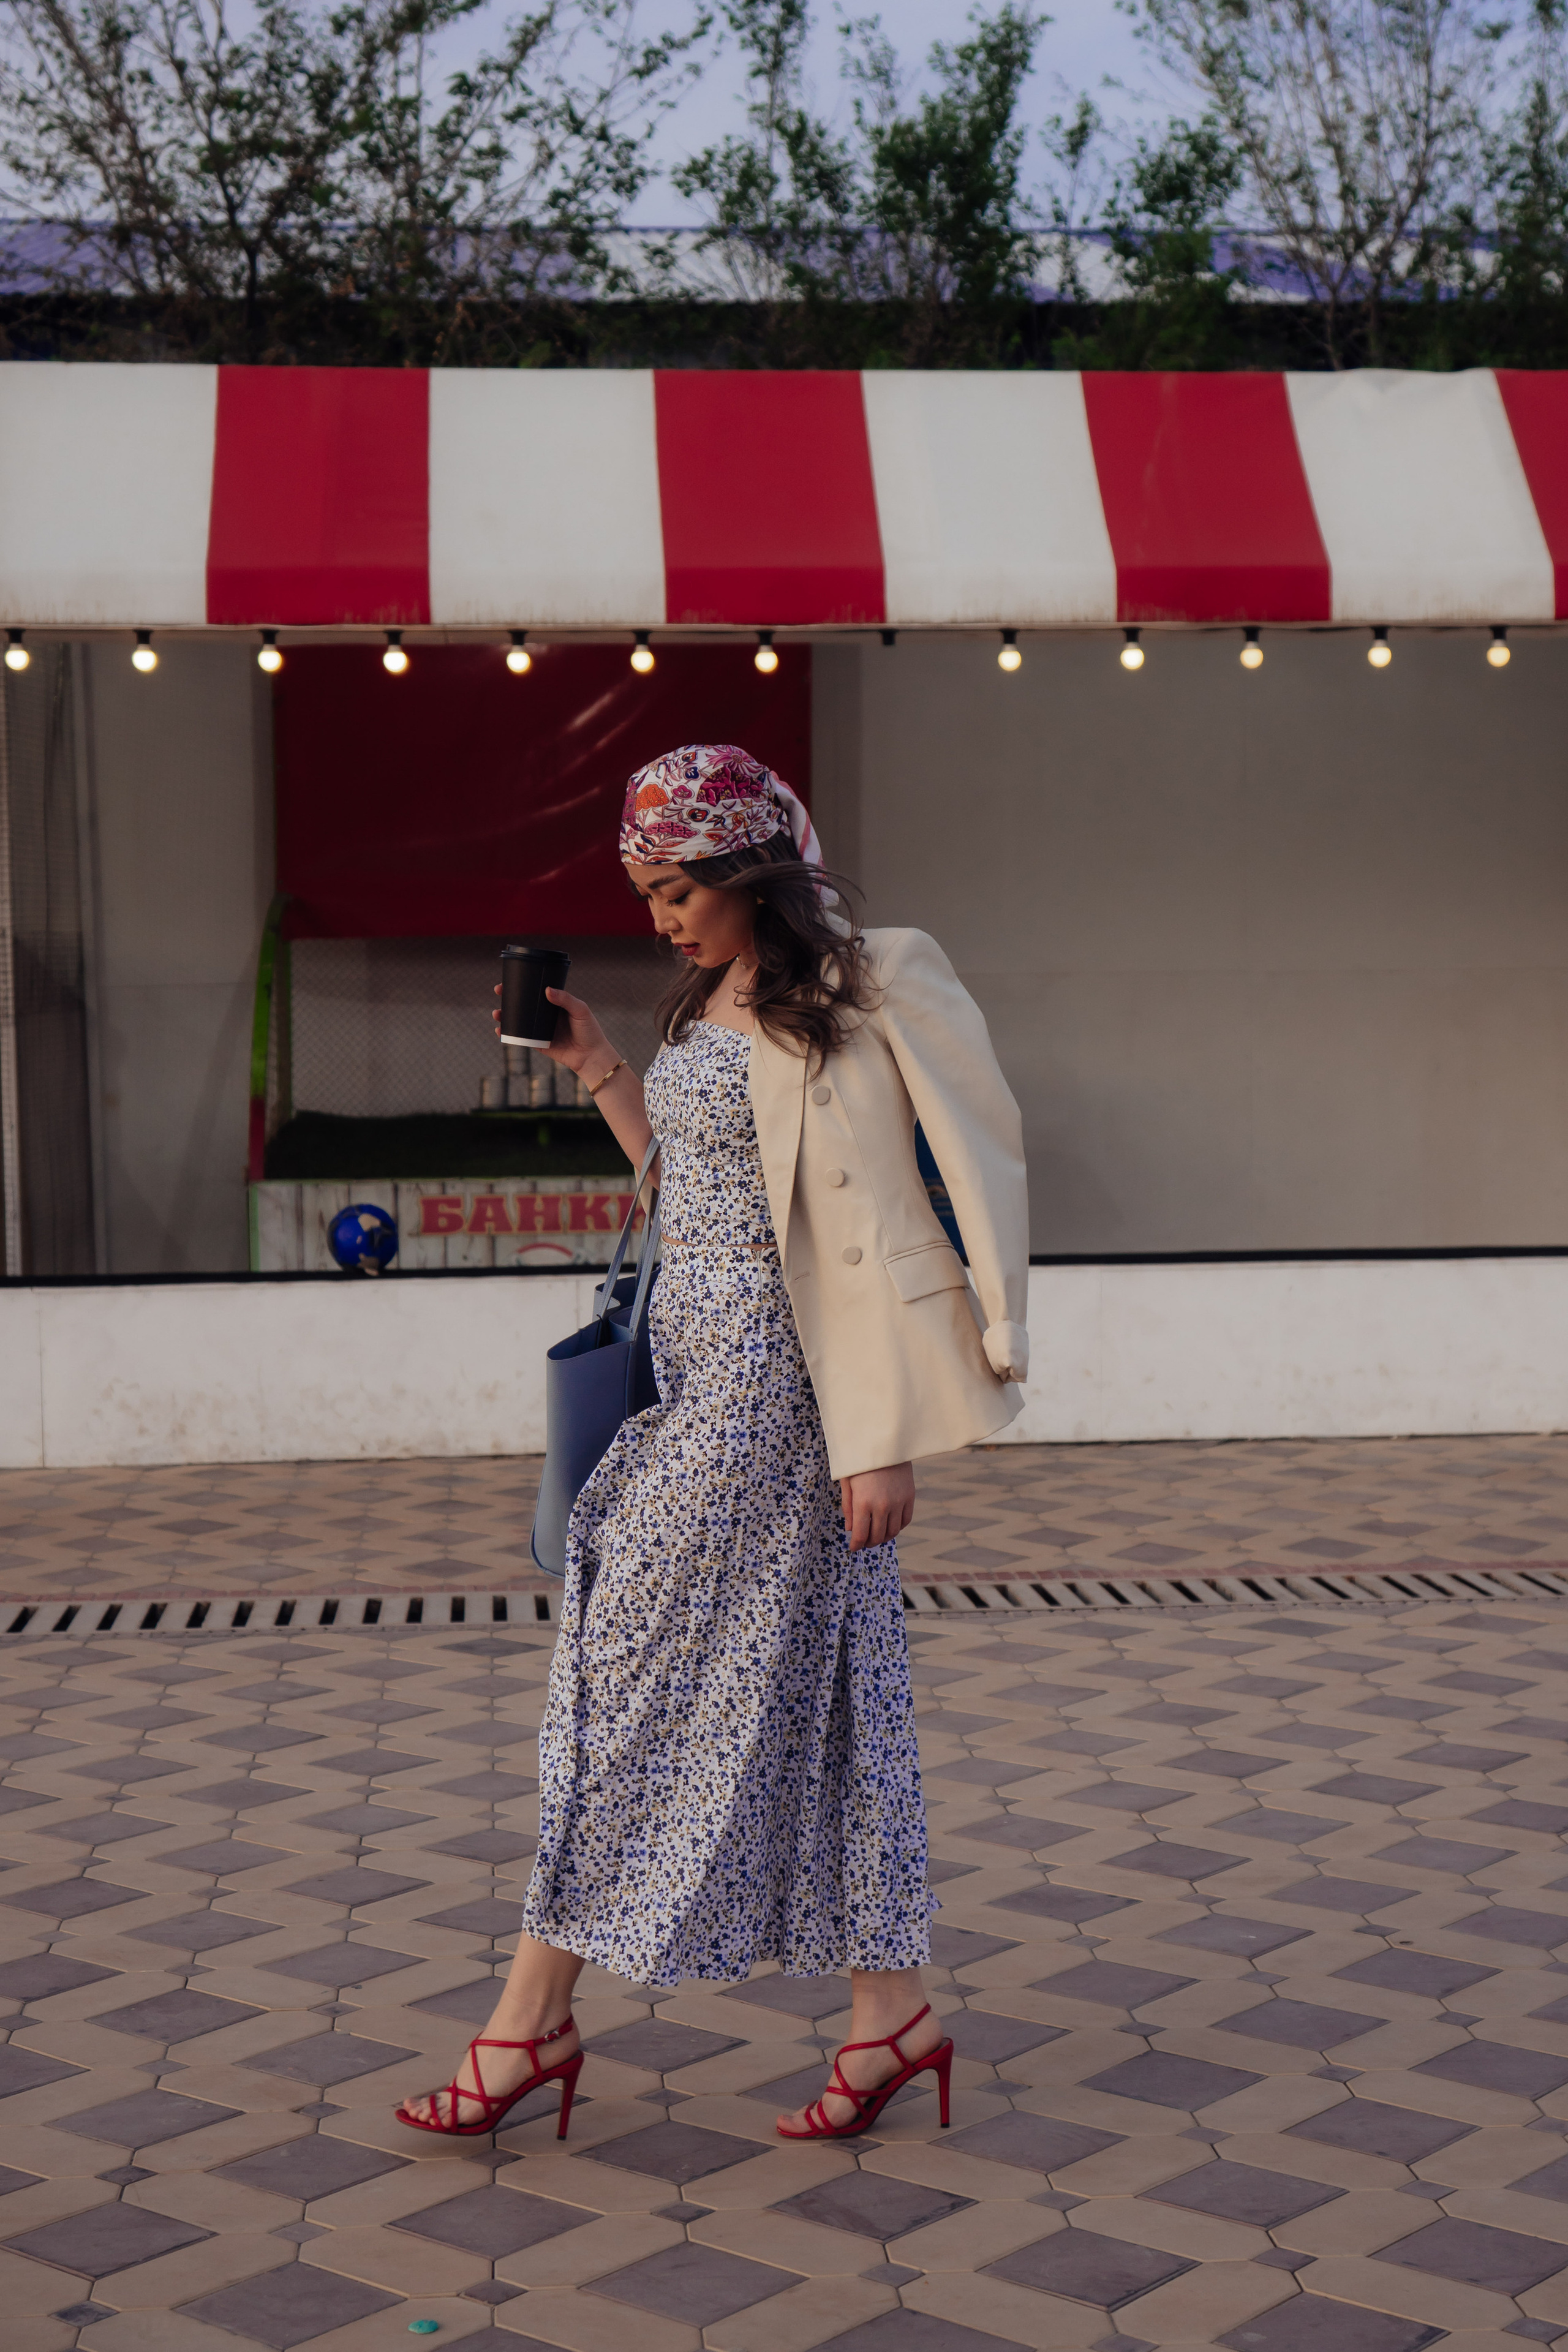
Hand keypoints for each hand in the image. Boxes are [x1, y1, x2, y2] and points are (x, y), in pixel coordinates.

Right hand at [492, 984, 611, 1077]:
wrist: (591, 1056)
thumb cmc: (590, 1031)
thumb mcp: (581, 1010)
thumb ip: (566, 999)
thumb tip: (547, 990)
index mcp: (555, 1004)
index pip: (536, 991)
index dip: (523, 985)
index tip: (510, 979)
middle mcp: (546, 1015)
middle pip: (523, 1004)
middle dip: (508, 997)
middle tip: (498, 991)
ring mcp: (540, 1029)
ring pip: (519, 1020)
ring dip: (505, 1015)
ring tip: (497, 1013)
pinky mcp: (538, 1044)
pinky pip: (520, 1038)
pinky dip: (509, 1034)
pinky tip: (500, 1030)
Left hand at [840, 1463, 915, 1551]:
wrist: (883, 1442)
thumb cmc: (859, 1461)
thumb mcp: (846, 1482)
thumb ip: (848, 1507)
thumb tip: (850, 1529)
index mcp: (863, 1503)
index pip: (861, 1535)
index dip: (856, 1545)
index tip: (854, 1548)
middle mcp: (882, 1506)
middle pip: (877, 1536)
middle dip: (869, 1543)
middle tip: (864, 1543)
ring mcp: (898, 1502)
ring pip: (893, 1531)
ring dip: (884, 1538)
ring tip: (877, 1536)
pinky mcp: (909, 1496)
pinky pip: (905, 1520)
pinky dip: (898, 1527)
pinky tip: (890, 1525)